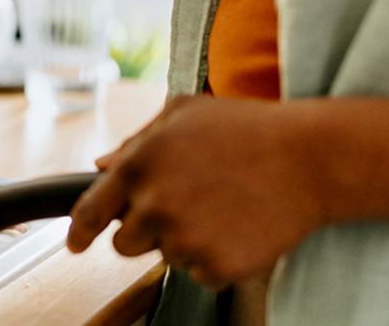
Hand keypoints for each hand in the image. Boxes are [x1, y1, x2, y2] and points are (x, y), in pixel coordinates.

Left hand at [67, 96, 329, 288]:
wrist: (312, 159)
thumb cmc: (250, 128)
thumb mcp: (185, 113)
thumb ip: (136, 141)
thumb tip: (101, 166)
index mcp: (139, 165)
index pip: (90, 211)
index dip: (78, 232)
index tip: (75, 244)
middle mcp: (155, 205)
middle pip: (124, 243)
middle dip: (146, 229)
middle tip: (184, 205)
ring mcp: (185, 239)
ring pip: (165, 257)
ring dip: (185, 240)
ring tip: (222, 205)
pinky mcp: (216, 266)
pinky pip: (200, 274)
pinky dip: (216, 258)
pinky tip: (240, 225)